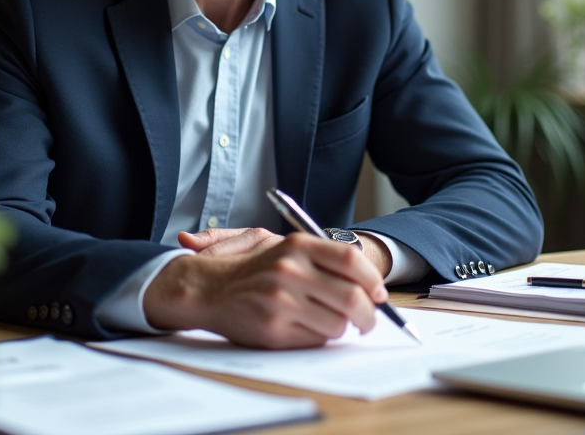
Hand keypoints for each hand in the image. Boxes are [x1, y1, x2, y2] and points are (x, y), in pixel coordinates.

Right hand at [144, 232, 388, 348]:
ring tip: (328, 321)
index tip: (378, 293)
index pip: (351, 260)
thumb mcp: (282, 246)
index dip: (372, 279)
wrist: (206, 288)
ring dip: (341, 328)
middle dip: (369, 314)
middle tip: (369, 320)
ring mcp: (281, 301)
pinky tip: (304, 327)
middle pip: (352, 297)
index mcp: (296, 245)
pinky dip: (318, 337)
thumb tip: (369, 283)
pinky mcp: (273, 329)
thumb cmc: (251, 268)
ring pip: (337, 324)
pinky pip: (315, 340)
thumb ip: (323, 257)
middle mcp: (290, 270)